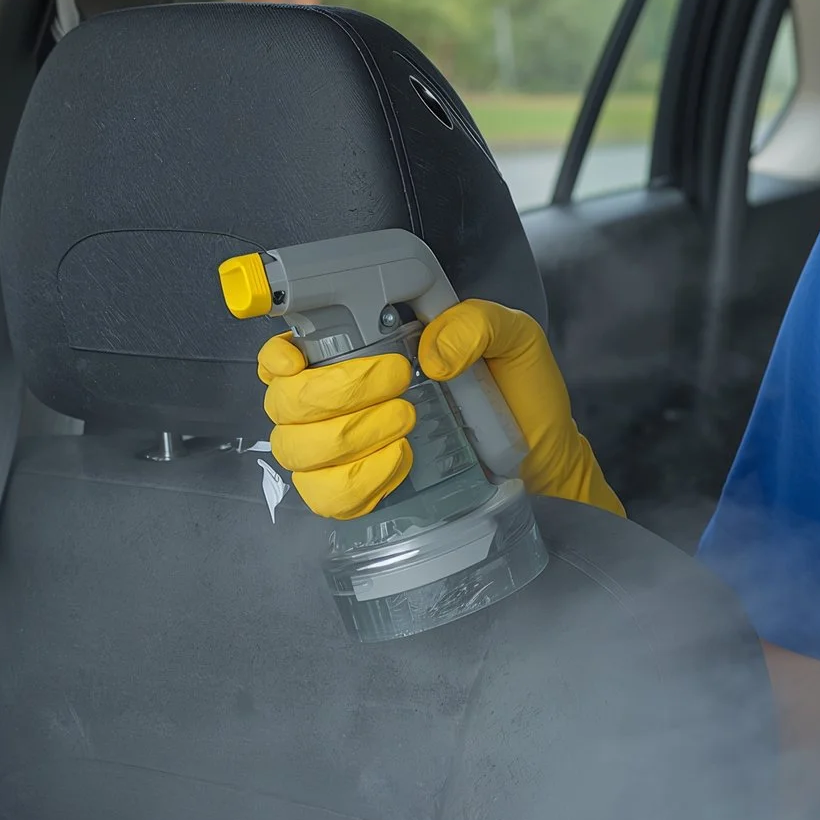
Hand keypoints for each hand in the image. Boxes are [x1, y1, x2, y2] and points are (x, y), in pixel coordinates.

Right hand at [259, 298, 622, 519]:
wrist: (543, 452)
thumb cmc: (518, 388)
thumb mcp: (512, 337)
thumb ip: (476, 323)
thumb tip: (432, 354)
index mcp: (360, 353)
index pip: (283, 357)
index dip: (276, 358)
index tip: (298, 359)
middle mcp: (338, 403)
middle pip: (285, 403)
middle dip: (336, 391)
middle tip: (401, 383)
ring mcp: (344, 451)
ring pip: (296, 449)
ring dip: (348, 436)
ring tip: (408, 423)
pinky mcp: (362, 491)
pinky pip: (326, 496)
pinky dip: (357, 481)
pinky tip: (400, 463)